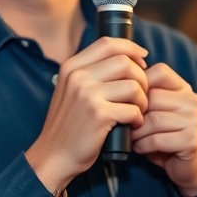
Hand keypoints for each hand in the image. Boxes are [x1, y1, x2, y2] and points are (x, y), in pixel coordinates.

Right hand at [26, 37, 148, 192]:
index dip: (131, 48)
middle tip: (141, 94)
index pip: (108, 43)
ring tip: (137, 110)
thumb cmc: (68, 123)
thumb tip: (126, 59)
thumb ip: (91, 72)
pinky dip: (138, 118)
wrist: (53, 154)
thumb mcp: (71, 89)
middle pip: (125, 62)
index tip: (142, 61)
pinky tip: (131, 124)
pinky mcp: (99, 115)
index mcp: (71, 66)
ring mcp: (87, 94)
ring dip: (143, 100)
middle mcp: (78, 76)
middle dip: (141, 77)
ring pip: (133, 85)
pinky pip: (133, 109)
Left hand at [131, 63, 196, 195]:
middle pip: (152, 96)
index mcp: (183, 87)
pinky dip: (143, 145)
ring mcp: (194, 120)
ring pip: (153, 119)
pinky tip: (140, 147)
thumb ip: (143, 93)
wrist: (185, 165)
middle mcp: (192, 100)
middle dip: (134, 112)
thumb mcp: (154, 109)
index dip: (139, 84)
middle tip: (125, 122)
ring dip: (136, 131)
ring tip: (131, 137)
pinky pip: (157, 139)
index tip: (129, 100)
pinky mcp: (191, 141)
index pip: (159, 71)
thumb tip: (117, 81)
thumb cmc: (162, 133)